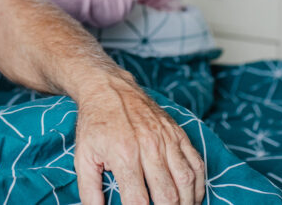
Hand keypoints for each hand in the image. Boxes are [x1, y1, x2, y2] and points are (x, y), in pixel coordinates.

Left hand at [74, 76, 204, 204]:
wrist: (108, 88)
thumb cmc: (95, 124)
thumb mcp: (83, 157)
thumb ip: (89, 190)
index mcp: (124, 154)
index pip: (138, 200)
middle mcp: (149, 146)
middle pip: (167, 194)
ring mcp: (166, 138)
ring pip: (186, 180)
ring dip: (186, 203)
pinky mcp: (177, 133)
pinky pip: (196, 162)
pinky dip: (198, 184)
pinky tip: (192, 197)